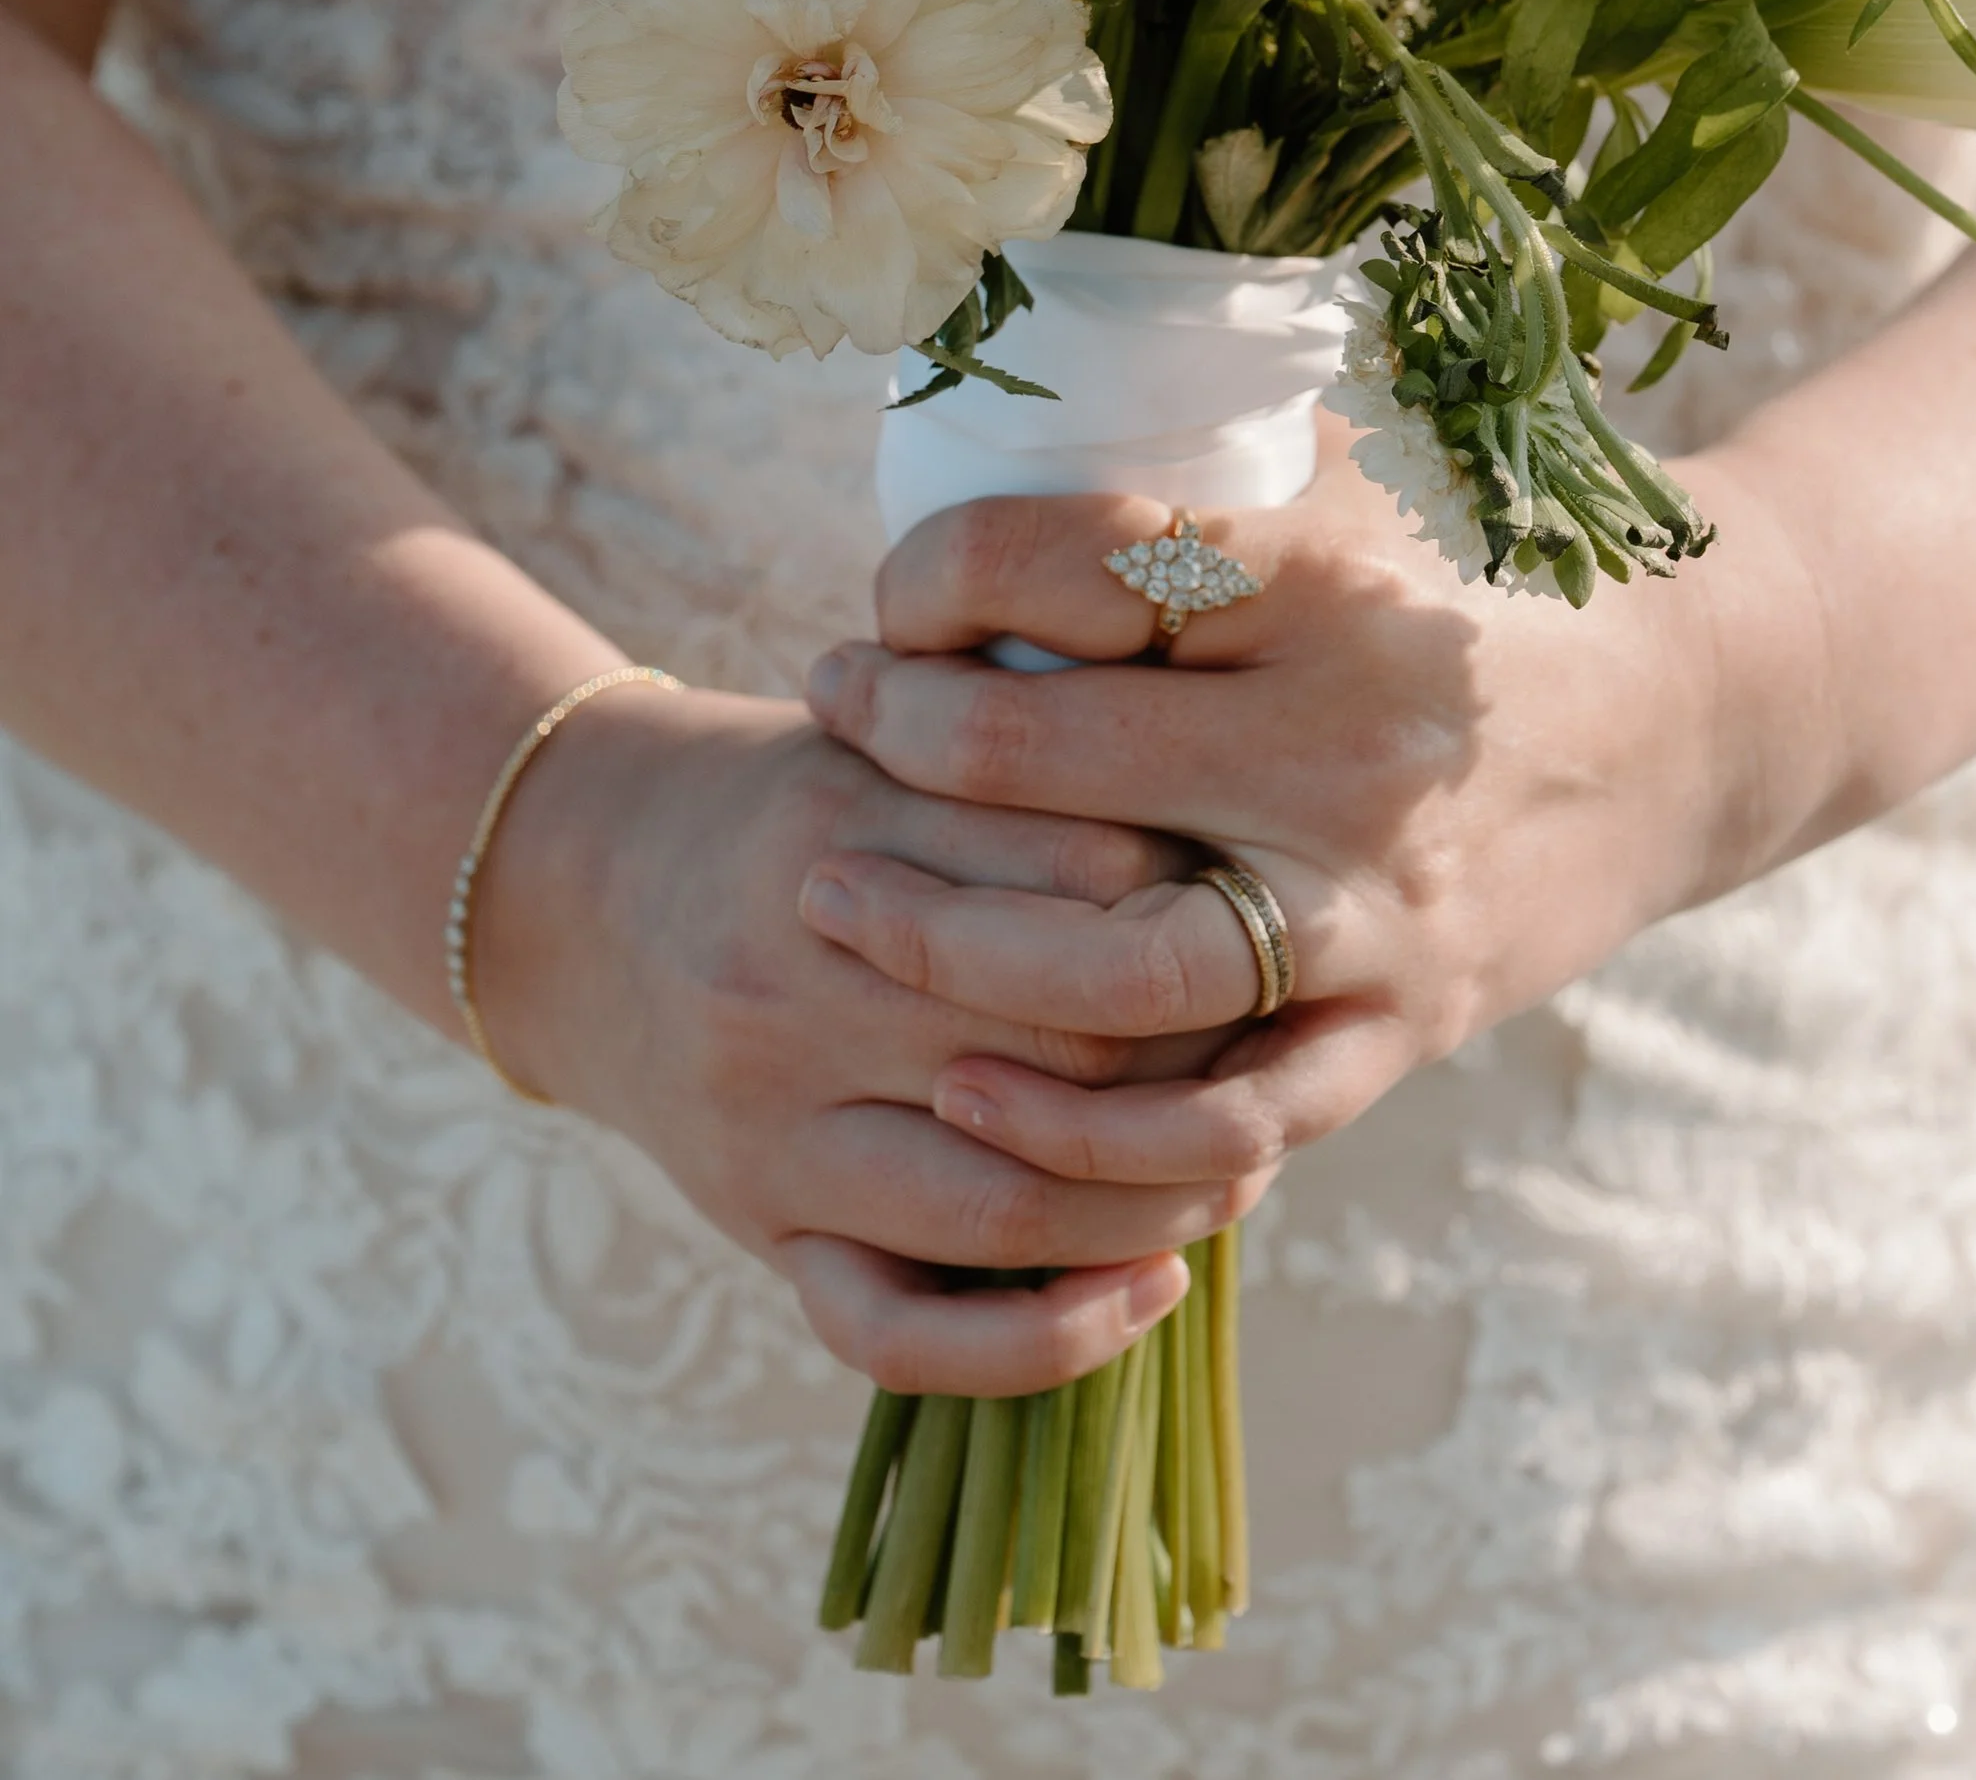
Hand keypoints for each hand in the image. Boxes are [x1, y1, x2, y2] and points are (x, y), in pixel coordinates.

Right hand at [476, 681, 1267, 1393]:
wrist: (584, 888)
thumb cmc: (795, 804)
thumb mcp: (887, 738)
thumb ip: (1024, 771)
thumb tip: (1227, 838)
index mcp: (837, 832)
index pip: (1078, 882)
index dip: (1202, 909)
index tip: (1272, 916)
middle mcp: (793, 988)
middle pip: (1058, 1053)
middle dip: (1201, 1070)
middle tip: (1285, 1054)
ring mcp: (769, 1128)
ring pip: (999, 1210)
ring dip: (1151, 1208)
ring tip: (1239, 1172)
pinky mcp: (757, 1228)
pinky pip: (898, 1333)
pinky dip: (1040, 1342)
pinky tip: (1143, 1290)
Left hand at [805, 422, 1814, 1203]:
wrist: (1689, 714)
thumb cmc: (1472, 570)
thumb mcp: (1353, 472)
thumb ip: (1193, 445)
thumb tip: (986, 391)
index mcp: (1323, 581)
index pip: (1070, 563)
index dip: (935, 574)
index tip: (890, 590)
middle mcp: (1340, 747)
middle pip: (1048, 758)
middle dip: (893, 736)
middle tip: (831, 709)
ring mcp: (1370, 907)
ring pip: (1111, 969)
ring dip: (942, 945)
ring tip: (837, 893)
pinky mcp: (1397, 1028)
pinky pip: (1223, 1125)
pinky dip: (1085, 1130)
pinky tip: (971, 1089)